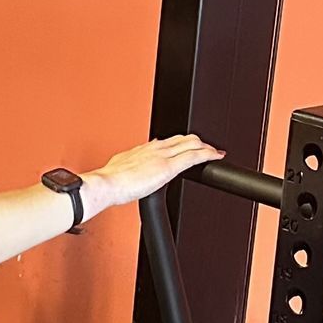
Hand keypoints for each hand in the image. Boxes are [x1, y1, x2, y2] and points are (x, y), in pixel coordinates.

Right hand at [84, 133, 222, 214]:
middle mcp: (155, 148)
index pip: (168, 141)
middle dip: (196, 143)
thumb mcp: (119, 167)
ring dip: (204, 147)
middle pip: (182, 139)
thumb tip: (134, 168)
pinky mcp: (169, 167)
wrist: (107, 184)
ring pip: (191, 143)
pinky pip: (194, 157)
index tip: (187, 147)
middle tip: (206, 149)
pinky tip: (216, 156)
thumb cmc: (110, 180)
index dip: (180, 143)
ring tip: (213, 152)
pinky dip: (208, 155)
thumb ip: (130, 166)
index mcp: (143, 149)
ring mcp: (163, 155)